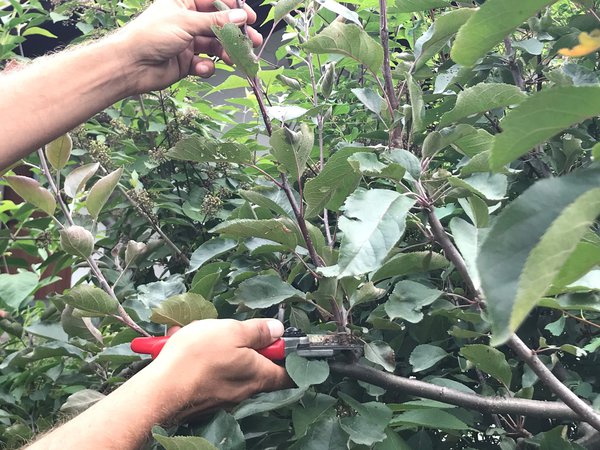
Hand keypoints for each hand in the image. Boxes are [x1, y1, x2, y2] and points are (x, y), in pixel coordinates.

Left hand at [115, 0, 262, 93]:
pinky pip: (204, 63)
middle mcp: (186, 21)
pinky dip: (206, 67)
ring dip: (225, 53)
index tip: (249, 17)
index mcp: (183, 2)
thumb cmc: (150, 35)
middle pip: (218, 25)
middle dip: (234, 34)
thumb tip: (241, 17)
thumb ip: (216, 21)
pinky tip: (202, 68)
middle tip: (251, 42)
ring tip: (234, 59)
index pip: (214, 1)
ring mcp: (187, 42)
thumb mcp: (187, 22)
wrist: (131, 65)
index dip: (233, 8)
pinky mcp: (186, 62)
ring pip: (214, 46)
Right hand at [145, 319, 290, 414]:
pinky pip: (210, 374)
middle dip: (246, 345)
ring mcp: (223, 396)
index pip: (288, 373)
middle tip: (230, 331)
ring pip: (230, 367)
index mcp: (258, 375)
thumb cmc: (197, 358)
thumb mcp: (232, 331)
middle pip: (256, 366)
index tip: (281, 340)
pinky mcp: (204, 397)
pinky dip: (202, 359)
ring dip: (219, 349)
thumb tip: (277, 330)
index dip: (289, 356)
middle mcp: (244, 390)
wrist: (159, 389)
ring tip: (199, 335)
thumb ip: (258, 331)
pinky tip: (185, 346)